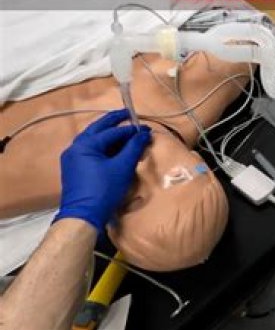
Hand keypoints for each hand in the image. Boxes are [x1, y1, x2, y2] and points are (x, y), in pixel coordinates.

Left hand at [55, 110, 151, 232]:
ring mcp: (73, 158)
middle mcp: (75, 147)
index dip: (131, 130)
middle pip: (98, 129)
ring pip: (94, 140)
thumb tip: (144, 134)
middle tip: (128, 114)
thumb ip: (134, 148)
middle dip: (114, 122)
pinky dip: (104, 147)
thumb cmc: (104, 190)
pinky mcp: (75, 169)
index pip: (112, 131)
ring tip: (125, 133)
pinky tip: (115, 150)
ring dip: (110, 136)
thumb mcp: (123, 167)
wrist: (83, 216)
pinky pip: (91, 151)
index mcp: (85, 144)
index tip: (146, 129)